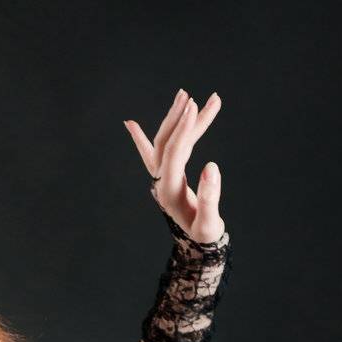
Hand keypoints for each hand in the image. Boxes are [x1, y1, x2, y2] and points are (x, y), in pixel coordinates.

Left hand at [123, 89, 225, 244]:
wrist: (196, 245)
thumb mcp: (209, 223)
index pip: (175, 152)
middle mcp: (161, 182)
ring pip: (165, 143)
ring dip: (175, 120)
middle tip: (190, 96)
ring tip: (189, 96)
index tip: (195, 106)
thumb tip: (211, 167)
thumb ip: (209, 197)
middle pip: (165, 143)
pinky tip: (130, 124)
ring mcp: (161, 179)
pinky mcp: (165, 178)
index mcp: (170, 191)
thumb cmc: (204, 236)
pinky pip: (151, 155)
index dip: (185, 129)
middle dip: (178, 118)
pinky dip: (142, 139)